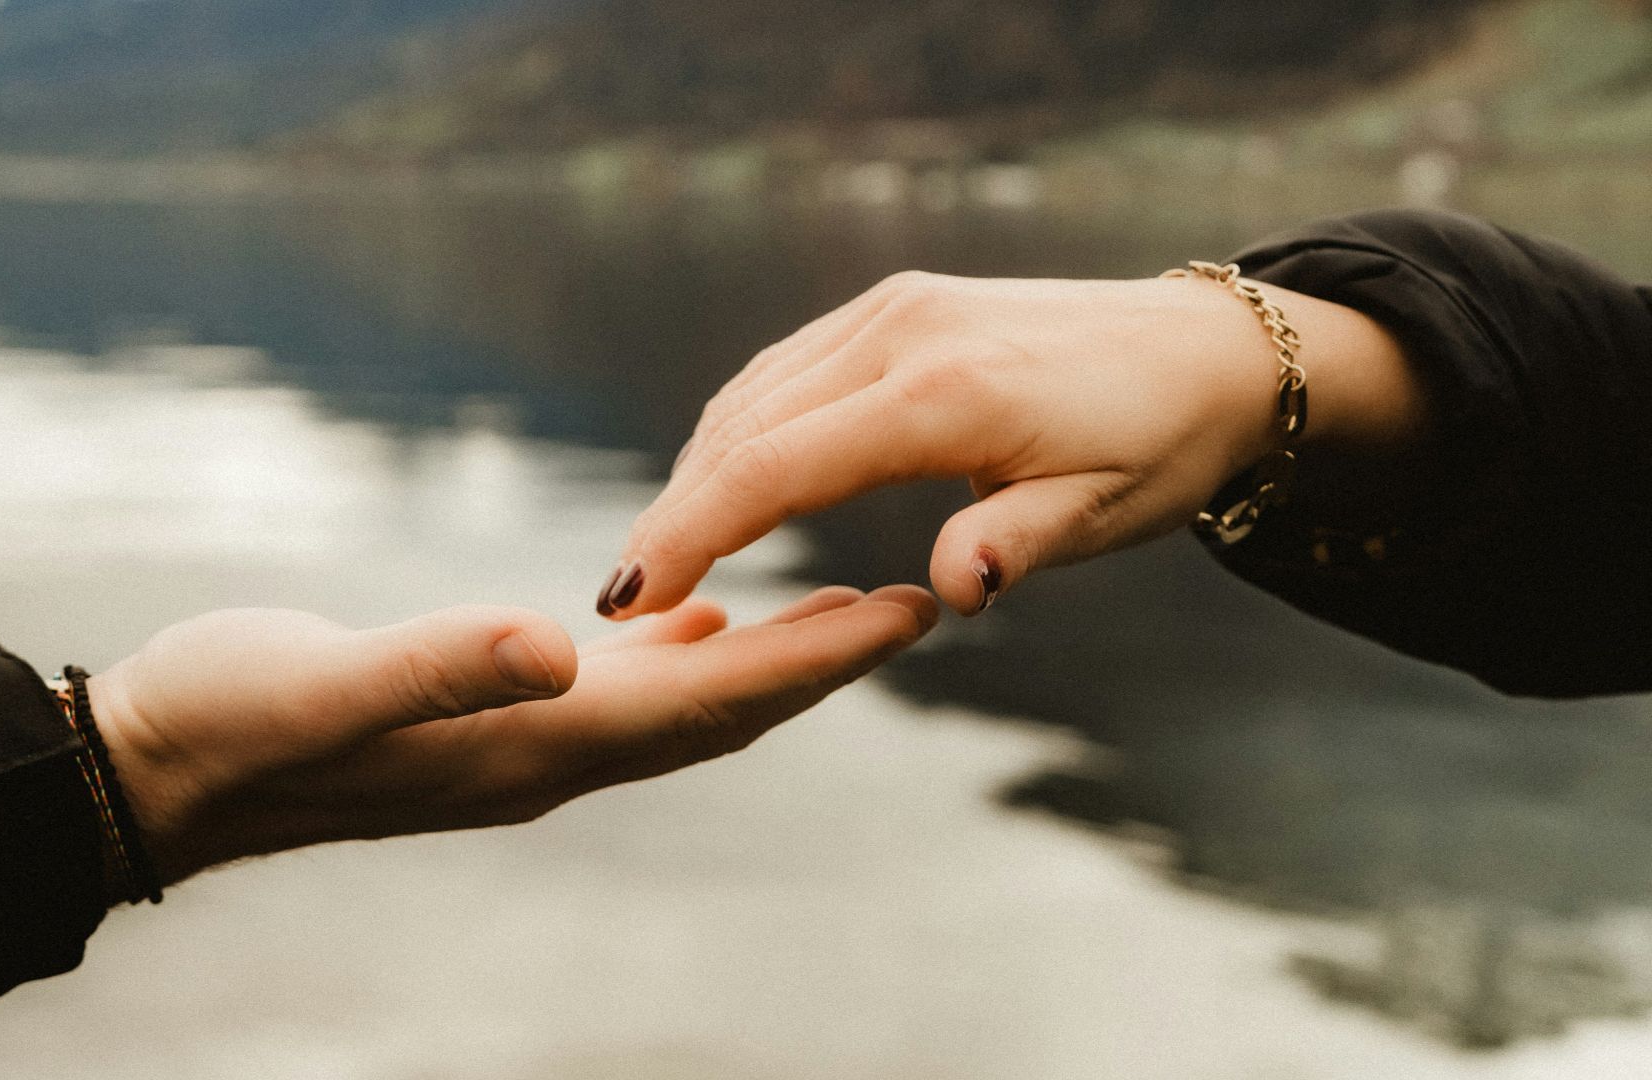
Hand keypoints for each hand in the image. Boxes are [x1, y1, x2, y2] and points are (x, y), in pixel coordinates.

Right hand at [86, 586, 935, 884]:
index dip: (814, 662)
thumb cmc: (231, 721)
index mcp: (531, 744)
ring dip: (772, 662)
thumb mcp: (327, 686)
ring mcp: (517, 740)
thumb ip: (441, 664)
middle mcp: (546, 753)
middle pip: (723, 713)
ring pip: (683, 704)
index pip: (711, 704)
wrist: (156, 770)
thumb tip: (560, 642)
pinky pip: (619, 692)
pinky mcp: (481, 716)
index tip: (908, 614)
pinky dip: (684, 659)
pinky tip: (706, 620)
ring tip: (845, 608)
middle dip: (824, 664)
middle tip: (918, 606)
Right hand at [599, 270, 1424, 618]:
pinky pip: (788, 369)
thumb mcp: (1108, 513)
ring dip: (701, 469)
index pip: (776, 467)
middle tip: (624, 600)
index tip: (628, 598)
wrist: (1209, 349)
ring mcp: (892, 309)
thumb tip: (947, 593)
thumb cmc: (1161, 442)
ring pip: (754, 392)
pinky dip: (743, 427)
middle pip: (743, 427)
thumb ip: (1018, 545)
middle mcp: (899, 334)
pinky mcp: (896, 306)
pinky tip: (728, 477)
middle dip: (676, 513)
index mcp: (943, 394)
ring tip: (664, 552)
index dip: (690, 533)